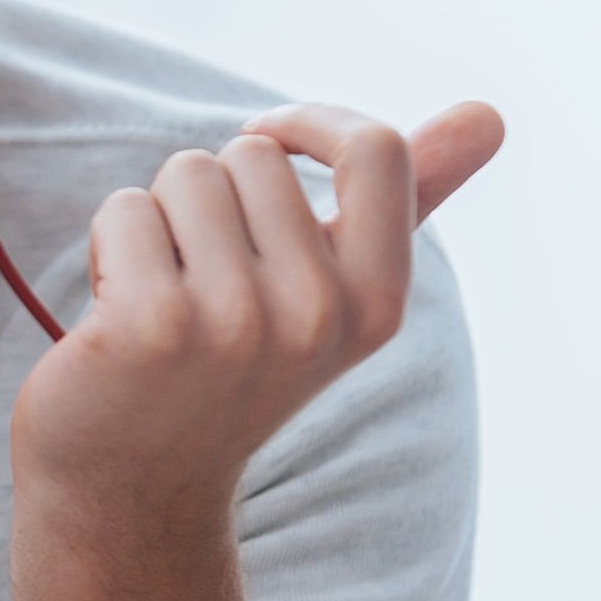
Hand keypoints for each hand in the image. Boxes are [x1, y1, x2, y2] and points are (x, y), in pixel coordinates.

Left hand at [14, 100, 503, 510]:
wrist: (138, 487)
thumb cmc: (234, 367)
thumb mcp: (336, 295)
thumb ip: (411, 201)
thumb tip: (488, 113)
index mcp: (378, 304)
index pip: (376, 149)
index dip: (311, 122)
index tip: (265, 138)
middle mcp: (318, 315)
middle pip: (252, 154)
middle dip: (213, 196)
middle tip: (203, 283)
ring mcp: (235, 322)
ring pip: (186, 173)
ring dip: (159, 220)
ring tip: (164, 298)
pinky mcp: (151, 323)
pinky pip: (125, 209)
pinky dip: (112, 246)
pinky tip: (116, 317)